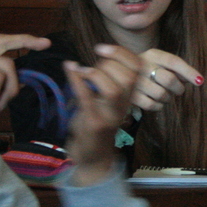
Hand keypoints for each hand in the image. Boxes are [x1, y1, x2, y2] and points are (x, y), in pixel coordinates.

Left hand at [63, 44, 140, 184]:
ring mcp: (110, 116)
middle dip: (108, 63)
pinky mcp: (94, 124)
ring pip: (113, 89)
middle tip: (90, 65)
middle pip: (129, 77)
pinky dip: (76, 80)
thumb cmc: (95, 126)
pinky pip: (87, 99)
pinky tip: (69, 68)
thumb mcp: (104, 101)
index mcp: (129, 97)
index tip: (103, 47)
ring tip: (82, 70)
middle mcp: (124, 105)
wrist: (92, 158)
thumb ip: (106, 82)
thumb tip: (98, 58)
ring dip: (96, 74)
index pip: (138, 69)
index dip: (123, 53)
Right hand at [133, 48, 202, 111]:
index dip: (189, 72)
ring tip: (164, 94)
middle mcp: (142, 65)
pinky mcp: (131, 96)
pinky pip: (152, 105)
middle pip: (169, 80)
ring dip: (168, 98)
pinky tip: (156, 101)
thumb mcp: (162, 62)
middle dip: (178, 88)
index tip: (200, 82)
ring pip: (162, 94)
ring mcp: (134, 81)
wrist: (121, 74)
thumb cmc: (151, 69)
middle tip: (178, 89)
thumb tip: (197, 80)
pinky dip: (159, 106)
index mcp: (153, 55)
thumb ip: (178, 68)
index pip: (174, 62)